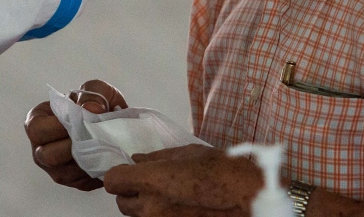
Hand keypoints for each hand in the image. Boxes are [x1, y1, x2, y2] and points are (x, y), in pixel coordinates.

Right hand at [24, 79, 127, 190]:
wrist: (115, 122)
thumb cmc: (96, 103)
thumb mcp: (95, 89)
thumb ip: (92, 93)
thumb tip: (91, 109)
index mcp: (37, 122)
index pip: (37, 129)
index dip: (57, 127)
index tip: (80, 120)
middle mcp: (41, 148)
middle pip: (47, 156)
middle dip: (71, 147)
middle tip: (93, 137)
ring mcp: (56, 169)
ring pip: (65, 173)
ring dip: (86, 160)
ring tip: (104, 146)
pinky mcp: (75, 183)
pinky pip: (82, 182)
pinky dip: (96, 171)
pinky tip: (108, 158)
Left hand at [104, 145, 262, 215]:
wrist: (250, 200)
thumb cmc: (224, 171)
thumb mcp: (189, 154)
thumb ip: (157, 158)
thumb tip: (137, 159)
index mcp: (152, 181)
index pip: (112, 181)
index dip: (119, 174)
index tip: (129, 171)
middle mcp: (151, 208)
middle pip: (122, 203)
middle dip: (131, 193)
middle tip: (151, 183)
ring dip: (146, 206)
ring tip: (170, 195)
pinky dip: (163, 215)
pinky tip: (180, 207)